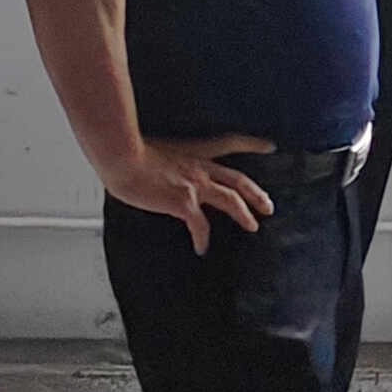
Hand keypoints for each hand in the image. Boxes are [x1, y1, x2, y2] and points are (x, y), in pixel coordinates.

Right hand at [99, 135, 278, 253]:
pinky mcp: (184, 202)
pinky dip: (202, 238)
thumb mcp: (154, 149)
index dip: (252, 145)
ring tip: (253, 225)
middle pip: (238, 180)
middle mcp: (199, 167)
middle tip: (268, 205)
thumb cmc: (128, 151)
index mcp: (194, 152)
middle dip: (256, 193)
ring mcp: (194, 184)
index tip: (270, 146)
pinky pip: (200, 225)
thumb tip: (157, 169)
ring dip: (245, 214)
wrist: (122, 157)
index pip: (230, 143)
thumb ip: (165, 160)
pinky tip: (202, 247)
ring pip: (231, 200)